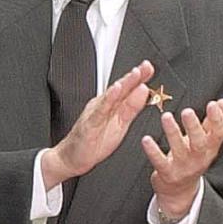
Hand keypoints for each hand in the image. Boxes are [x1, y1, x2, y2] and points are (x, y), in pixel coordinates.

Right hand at [40, 62, 154, 191]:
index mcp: (112, 106)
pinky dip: (108, 99)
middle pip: (121, 89)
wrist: (72, 157)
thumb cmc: (95, 141)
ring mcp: (96, 113)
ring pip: (112, 96)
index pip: (127, 90)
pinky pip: (100, 110)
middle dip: (134, 77)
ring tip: (134, 74)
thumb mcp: (120, 124)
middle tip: (146, 66)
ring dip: (123, 84)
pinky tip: (115, 91)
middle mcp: (104, 105)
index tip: (150, 68)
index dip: (139, 79)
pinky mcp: (90, 123)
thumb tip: (144, 92)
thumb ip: (131, 108)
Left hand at [141, 99, 222, 222]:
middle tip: (187, 111)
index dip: (218, 119)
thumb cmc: (191, 159)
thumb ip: (212, 122)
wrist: (179, 191)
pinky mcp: (167, 174)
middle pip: (200, 143)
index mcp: (209, 148)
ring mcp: (183, 167)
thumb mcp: (205, 143)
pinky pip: (160, 162)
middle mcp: (198, 158)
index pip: (219, 134)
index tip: (213, 104)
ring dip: (172, 133)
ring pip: (179, 150)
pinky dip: (153, 151)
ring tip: (166, 117)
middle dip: (194, 126)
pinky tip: (146, 139)